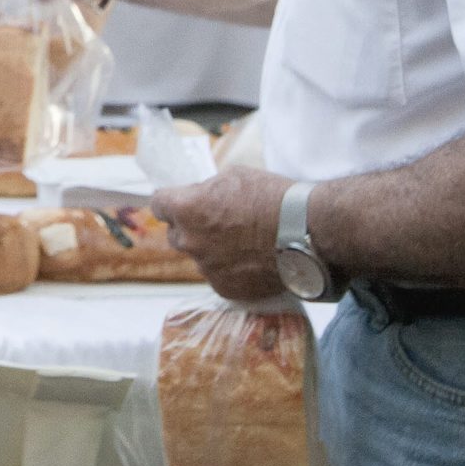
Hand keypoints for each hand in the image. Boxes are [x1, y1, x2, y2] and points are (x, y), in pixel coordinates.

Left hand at [151, 166, 293, 301]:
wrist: (305, 233)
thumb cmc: (272, 198)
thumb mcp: (234, 177)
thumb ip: (208, 190)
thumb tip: (200, 198)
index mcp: (187, 209)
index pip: (158, 204)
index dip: (169, 201)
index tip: (177, 202)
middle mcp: (190, 242)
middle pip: (176, 234)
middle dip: (191, 227)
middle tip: (217, 221)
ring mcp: (206, 268)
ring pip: (200, 257)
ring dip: (213, 249)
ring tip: (244, 242)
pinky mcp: (224, 288)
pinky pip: (219, 275)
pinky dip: (230, 269)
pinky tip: (252, 259)